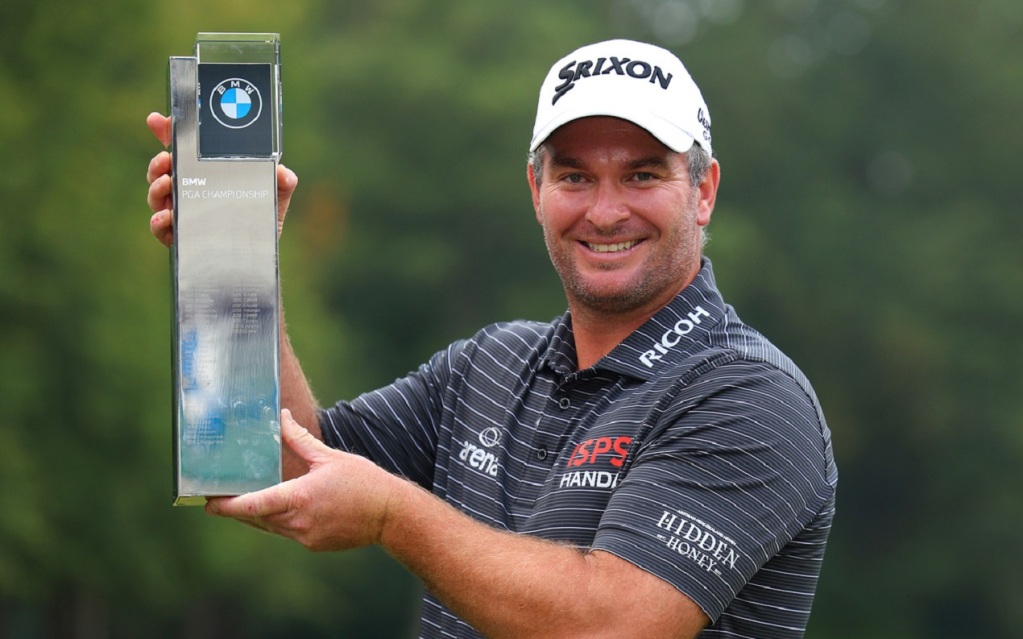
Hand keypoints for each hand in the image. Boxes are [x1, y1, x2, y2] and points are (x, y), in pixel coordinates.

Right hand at [144, 112, 298, 246]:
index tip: (156, 120)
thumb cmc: (261, 218)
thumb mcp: (275, 196)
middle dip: (158, 163)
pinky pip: (161, 229)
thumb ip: (283, 182)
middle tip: (165, 159)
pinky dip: (158, 221)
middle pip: (161, 171)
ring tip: (166, 184)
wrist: (259, 255)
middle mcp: (189, 191)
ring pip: (156, 197)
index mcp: (205, 174)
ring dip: (156, 188)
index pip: (182, 150)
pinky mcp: (180, 238)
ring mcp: (181, 213)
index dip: (167, 132)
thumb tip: (283, 173)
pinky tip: (166, 216)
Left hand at [205, 410, 398, 551]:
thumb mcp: (330, 457)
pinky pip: (286, 533)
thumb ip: (300, 440)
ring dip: (256, 516)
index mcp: (299, 497)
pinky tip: (278, 509)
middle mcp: (298, 522)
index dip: (227, 506)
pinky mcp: (313, 545)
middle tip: (217, 498)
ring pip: (269, 527)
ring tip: (242, 502)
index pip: (253, 505)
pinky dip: (277, 521)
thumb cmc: (363, 482)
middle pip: (256, 518)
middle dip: (237, 509)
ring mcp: (305, 537)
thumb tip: (282, 418)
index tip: (208, 503)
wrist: (390, 515)